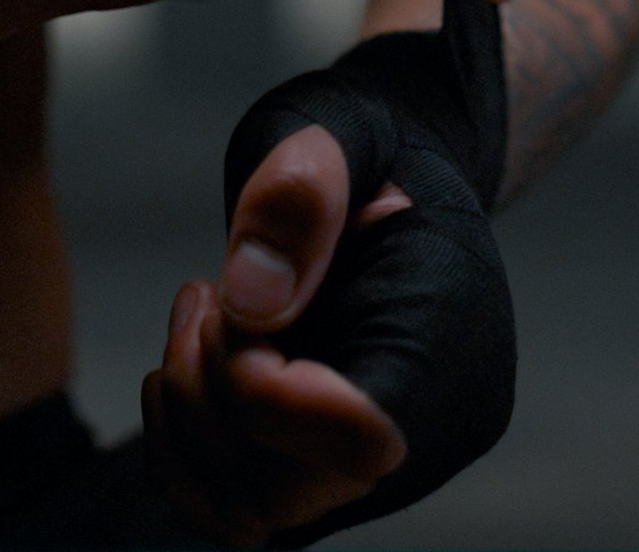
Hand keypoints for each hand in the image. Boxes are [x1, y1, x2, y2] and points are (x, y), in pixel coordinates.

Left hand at [143, 127, 412, 546]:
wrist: (405, 177)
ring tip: (199, 311)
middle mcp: (432, 433)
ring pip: (248, 511)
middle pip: (285, 491)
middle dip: (209, 392)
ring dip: (188, 416)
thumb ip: (299, 196)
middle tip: (204, 293)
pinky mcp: (332, 475)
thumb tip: (251, 303)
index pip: (358, 442)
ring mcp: (382, 469)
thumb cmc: (374, 148)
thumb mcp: (337, 128)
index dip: (261, 388)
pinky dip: (185, 445)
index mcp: (454, 349)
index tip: (236, 298)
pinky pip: (234, 508)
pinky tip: (193, 358)